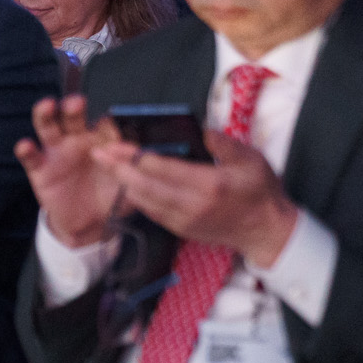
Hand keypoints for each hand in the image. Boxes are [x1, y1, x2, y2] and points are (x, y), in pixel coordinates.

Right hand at [15, 95, 126, 245]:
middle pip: (73, 117)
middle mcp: (77, 140)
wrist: (88, 222)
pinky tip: (26, 146)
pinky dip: (26, 149)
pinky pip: (31, 157)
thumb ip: (133, 172)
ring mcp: (56, 152)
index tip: (110, 125)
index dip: (105, 122)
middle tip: (77, 103)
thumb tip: (141, 159)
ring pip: (48, 127)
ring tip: (47, 106)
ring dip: (46, 115)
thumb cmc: (109, 197)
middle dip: (74, 107)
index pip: (102, 124)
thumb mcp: (128, 185)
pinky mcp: (40, 169)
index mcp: (101, 141)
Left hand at [91, 130, 300, 267]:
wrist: (265, 232)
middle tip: (97, 153)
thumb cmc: (260, 192)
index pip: (163, 168)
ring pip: (144, 201)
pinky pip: (151, 212)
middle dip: (118, 169)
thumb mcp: (252, 161)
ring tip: (105, 165)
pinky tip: (125, 184)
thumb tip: (202, 130)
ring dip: (122, 183)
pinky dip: (136, 197)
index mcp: (209, 184)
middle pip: (145, 186)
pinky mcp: (181, 229)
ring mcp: (185, 220)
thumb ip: (226, 144)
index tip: (115, 143)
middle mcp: (192, 205)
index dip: (135, 156)